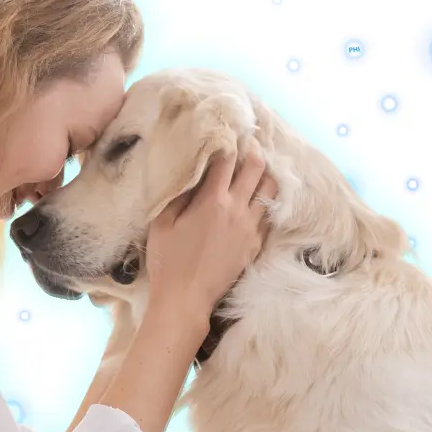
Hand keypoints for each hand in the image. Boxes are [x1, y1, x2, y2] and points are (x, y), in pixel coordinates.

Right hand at [144, 152, 275, 335]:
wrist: (187, 299)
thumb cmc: (168, 261)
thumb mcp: (162, 223)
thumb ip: (177, 195)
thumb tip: (189, 174)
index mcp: (212, 201)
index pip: (227, 161)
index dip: (228, 143)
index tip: (226, 133)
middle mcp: (237, 210)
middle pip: (256, 169)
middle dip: (253, 151)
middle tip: (248, 143)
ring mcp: (250, 228)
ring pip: (269, 190)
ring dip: (264, 175)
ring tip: (257, 168)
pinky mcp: (256, 245)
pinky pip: (269, 215)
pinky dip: (266, 201)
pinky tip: (259, 198)